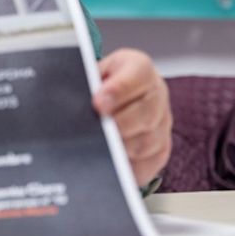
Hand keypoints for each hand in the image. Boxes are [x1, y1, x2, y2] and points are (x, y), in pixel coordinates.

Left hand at [92, 48, 171, 186]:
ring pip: (147, 141)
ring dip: (122, 147)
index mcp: (140, 69)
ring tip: (101, 148)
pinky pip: (149, 162)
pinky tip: (112, 163)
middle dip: (120, 124)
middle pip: (146, 113)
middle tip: (99, 131)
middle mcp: (157, 94)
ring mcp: (162, 123)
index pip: (138, 75)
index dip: (118, 91)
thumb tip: (72, 100)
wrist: (113, 95)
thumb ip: (86, 83)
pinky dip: (129, 166)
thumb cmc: (100, 84)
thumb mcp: (92, 72)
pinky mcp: (161, 148)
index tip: (98, 104)